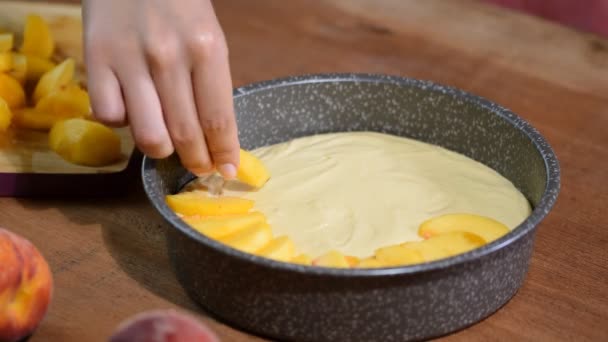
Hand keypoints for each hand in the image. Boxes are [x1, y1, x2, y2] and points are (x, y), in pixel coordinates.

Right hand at [82, 0, 238, 177]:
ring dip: (160, 150)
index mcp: (207, 48)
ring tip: (166, 143)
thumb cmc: (178, 4)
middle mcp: (168, 56)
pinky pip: (109, 116)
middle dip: (197, 160)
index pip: (218, 118)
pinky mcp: (95, 59)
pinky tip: (131, 108)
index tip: (227, 171)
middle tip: (200, 166)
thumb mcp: (207, 36)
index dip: (224, 153)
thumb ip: (211, 83)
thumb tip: (216, 137)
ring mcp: (129, 59)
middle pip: (185, 133)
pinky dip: (122, 122)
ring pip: (148, 135)